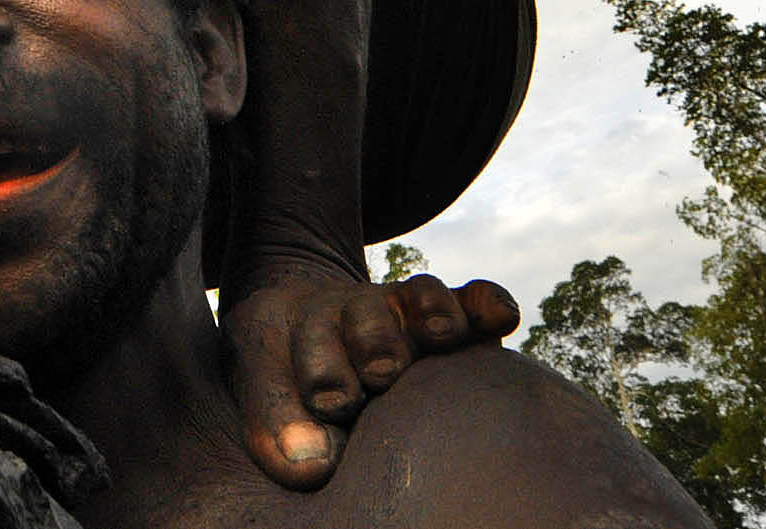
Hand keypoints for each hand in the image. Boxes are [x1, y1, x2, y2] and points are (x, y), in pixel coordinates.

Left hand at [222, 265, 519, 488]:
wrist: (298, 306)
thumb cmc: (283, 375)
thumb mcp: (263, 390)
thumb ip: (277, 427)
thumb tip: (310, 466)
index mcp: (288, 328)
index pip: (302, 350)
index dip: (318, 374)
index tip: (330, 403)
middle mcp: (344, 314)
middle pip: (363, 320)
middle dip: (373, 342)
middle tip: (380, 370)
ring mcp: (394, 309)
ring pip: (415, 302)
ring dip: (429, 315)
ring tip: (439, 334)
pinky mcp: (440, 309)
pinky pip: (467, 298)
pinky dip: (485, 303)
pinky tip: (502, 316)